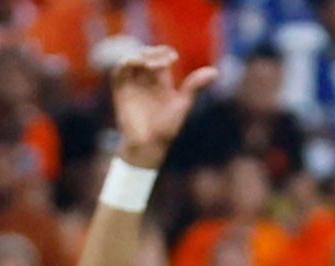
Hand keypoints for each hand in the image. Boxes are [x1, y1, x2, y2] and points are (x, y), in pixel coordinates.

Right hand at [107, 46, 213, 167]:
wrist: (148, 145)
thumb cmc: (167, 127)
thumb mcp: (182, 104)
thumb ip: (194, 86)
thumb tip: (215, 72)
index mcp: (161, 82)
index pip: (161, 58)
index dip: (165, 52)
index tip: (172, 58)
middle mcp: (146, 81)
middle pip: (145, 56)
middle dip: (151, 53)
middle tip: (160, 61)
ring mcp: (133, 85)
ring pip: (131, 61)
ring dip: (137, 56)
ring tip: (145, 60)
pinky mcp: (121, 92)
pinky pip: (118, 73)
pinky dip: (124, 64)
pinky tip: (134, 63)